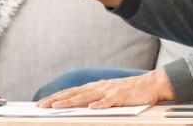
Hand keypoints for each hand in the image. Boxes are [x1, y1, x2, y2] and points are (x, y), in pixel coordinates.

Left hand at [36, 69, 174, 108]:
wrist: (150, 84)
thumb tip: (80, 106)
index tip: (42, 103)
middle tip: (41, 105)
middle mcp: (99, 87)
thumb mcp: (108, 93)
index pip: (71, 92)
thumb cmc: (130, 91)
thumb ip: (95, 97)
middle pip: (74, 93)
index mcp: (95, 87)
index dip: (56, 97)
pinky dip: (99, 104)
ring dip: (70, 102)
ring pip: (86, 97)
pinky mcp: (120, 96)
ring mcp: (109, 91)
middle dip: (56, 99)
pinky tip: (91, 108)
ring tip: (57, 106)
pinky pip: (108, 101)